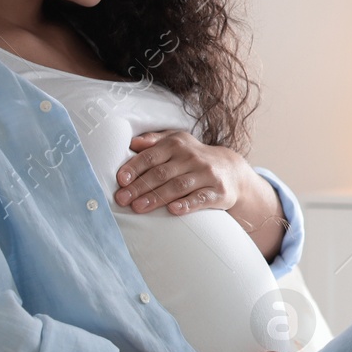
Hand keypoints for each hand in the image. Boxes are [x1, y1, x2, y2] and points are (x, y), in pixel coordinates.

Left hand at [115, 130, 244, 214]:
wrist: (231, 170)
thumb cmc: (193, 157)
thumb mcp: (176, 142)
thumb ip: (154, 141)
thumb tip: (132, 143)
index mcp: (177, 144)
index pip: (151, 156)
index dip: (134, 168)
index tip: (120, 181)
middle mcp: (191, 157)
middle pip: (161, 173)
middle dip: (140, 187)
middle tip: (122, 199)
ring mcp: (206, 174)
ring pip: (178, 186)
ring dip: (157, 197)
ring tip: (138, 208)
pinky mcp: (218, 191)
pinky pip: (201, 198)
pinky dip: (187, 204)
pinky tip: (173, 210)